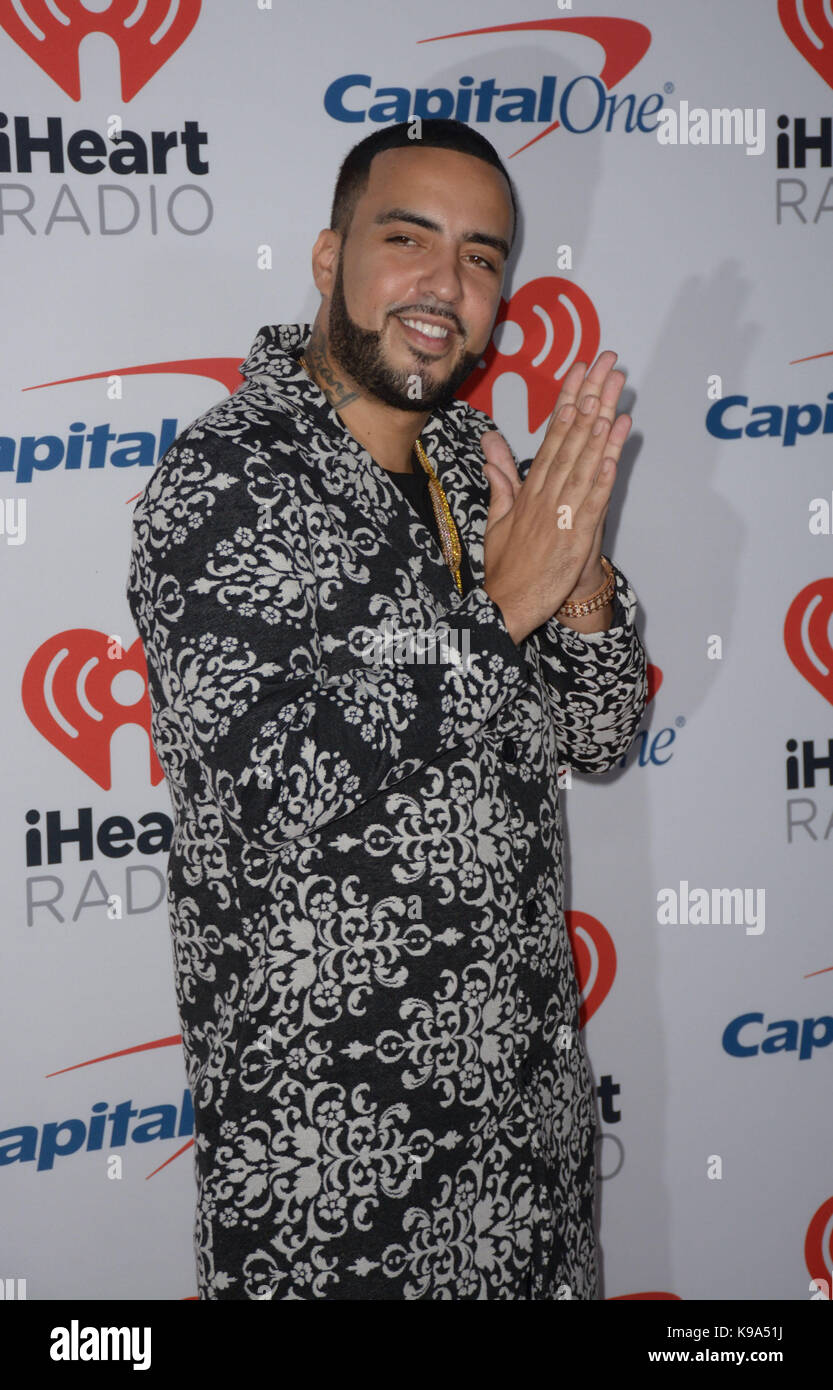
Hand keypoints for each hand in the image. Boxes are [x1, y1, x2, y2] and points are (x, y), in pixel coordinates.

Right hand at [479, 351, 630, 642]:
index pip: (552, 435)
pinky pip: (592, 503)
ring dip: (603, 427)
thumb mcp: (496, 519)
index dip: (568, 400)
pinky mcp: (575, 538)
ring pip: (585, 464)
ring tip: (617, 394)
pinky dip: (604, 476)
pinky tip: (616, 451)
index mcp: (529, 491)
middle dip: (590, 399)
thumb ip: (500, 481)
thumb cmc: (504, 568)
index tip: (581, 371)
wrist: (506, 606)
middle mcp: (544, 496)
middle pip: (571, 439)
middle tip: (607, 365)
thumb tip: (490, 446)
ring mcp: (560, 515)